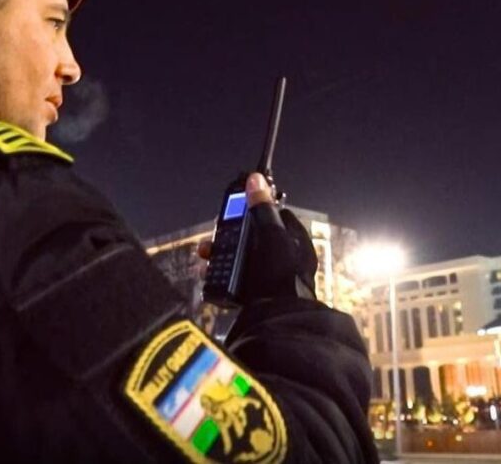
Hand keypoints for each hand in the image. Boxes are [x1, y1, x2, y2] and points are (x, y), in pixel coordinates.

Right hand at [198, 173, 317, 300]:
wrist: (276, 319)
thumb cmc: (280, 274)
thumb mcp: (271, 234)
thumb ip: (262, 207)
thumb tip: (255, 179)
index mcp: (295, 241)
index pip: (276, 215)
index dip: (256, 208)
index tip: (237, 206)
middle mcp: (285, 258)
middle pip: (254, 237)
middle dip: (229, 233)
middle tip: (214, 233)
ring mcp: (270, 277)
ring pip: (242, 257)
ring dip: (221, 253)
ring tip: (206, 254)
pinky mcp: (257, 294)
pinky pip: (237, 278)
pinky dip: (221, 274)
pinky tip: (209, 273)